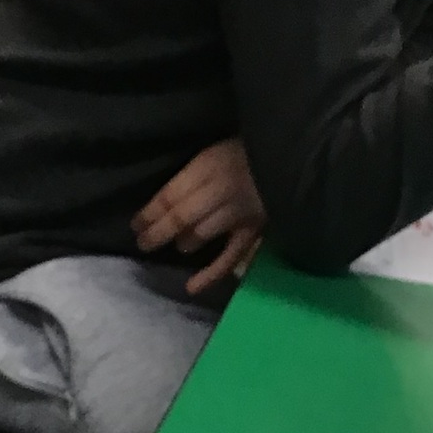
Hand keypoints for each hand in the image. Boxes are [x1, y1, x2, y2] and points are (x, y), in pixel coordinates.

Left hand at [131, 139, 266, 293]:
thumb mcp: (219, 148)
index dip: (150, 212)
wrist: (297, 152)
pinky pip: (229, 256)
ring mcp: (238, 212)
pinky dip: (210, 274)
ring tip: (179, 245)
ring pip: (201, 233)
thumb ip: (197, 170)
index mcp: (209, 163)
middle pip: (181, 216)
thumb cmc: (255, 146)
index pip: (171, 193)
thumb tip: (169, 198)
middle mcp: (220, 188)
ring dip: (185, 241)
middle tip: (143, 243)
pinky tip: (191, 287)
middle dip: (158, 232)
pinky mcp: (254, 230)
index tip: (135, 224)